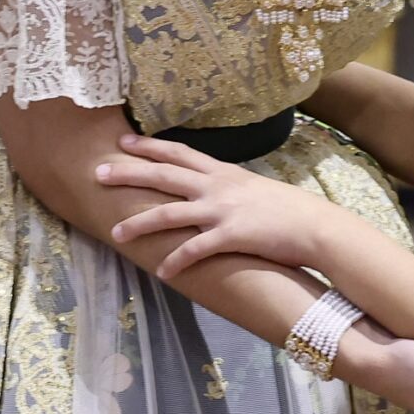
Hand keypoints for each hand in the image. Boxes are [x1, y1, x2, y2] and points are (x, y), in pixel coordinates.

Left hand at [96, 134, 325, 275]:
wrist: (315, 226)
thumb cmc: (288, 211)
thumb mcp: (255, 189)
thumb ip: (229, 189)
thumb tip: (213, 192)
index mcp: (223, 173)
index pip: (179, 153)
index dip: (150, 147)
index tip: (123, 142)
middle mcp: (217, 187)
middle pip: (164, 176)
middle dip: (129, 174)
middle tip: (98, 174)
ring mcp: (222, 211)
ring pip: (170, 214)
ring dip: (139, 224)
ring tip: (115, 234)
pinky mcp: (230, 236)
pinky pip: (195, 250)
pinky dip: (176, 261)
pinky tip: (163, 272)